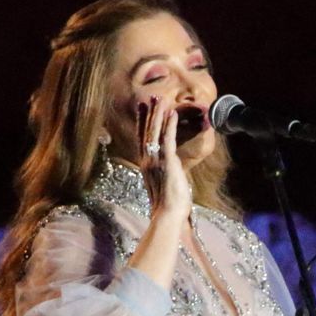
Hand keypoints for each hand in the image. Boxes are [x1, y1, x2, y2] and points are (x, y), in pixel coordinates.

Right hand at [136, 95, 192, 220]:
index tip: (144, 110)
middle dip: (149, 114)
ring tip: (160, 99)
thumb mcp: (163, 187)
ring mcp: (155, 160)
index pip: (143, 140)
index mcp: (146, 166)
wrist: (167, 216)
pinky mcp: (166, 162)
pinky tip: (171, 113)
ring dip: (158, 114)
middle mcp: (147, 161)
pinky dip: (169, 125)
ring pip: (155, 132)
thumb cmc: (167, 207)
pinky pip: (167, 139)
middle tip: (151, 98)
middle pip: (146, 132)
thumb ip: (164, 175)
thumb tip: (170, 171)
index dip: (143, 124)